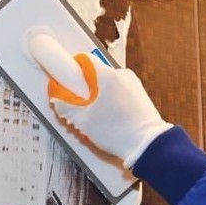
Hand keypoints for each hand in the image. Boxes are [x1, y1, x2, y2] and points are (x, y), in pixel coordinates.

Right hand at [48, 53, 172, 167]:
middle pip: (95, 76)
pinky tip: (110, 122)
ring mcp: (134, 85)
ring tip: (97, 120)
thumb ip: (65, 106)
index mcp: (107, 76)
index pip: (83, 59)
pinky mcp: (140, 96)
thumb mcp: (83, 121)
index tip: (67, 80)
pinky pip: (119, 94)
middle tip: (82, 109)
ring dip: (98, 100)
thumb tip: (58, 97)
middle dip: (85, 92)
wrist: (147, 145)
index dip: (71, 70)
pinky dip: (112, 105)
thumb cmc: (121, 133)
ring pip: (107, 86)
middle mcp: (122, 76)